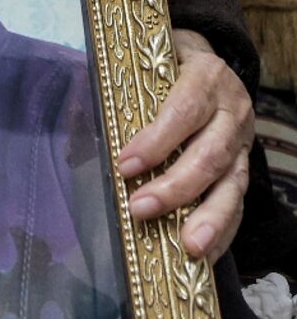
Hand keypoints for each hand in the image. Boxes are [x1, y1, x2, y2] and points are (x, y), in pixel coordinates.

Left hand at [117, 29, 252, 263]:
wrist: (209, 63)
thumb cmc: (167, 66)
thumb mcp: (148, 63)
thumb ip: (121, 90)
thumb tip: (73, 123)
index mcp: (206, 76)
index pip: (183, 109)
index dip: (156, 140)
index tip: (124, 165)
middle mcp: (232, 110)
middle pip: (209, 153)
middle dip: (175, 186)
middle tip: (140, 209)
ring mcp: (243, 142)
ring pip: (232, 183)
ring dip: (209, 217)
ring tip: (189, 247)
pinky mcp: (244, 167)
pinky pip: (239, 202)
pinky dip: (223, 231)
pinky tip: (204, 255)